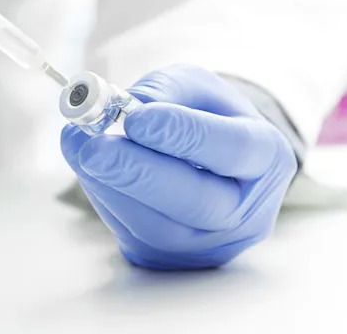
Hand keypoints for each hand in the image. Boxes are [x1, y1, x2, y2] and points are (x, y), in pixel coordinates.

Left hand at [61, 65, 297, 269]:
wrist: (209, 164)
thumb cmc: (205, 118)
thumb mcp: (196, 88)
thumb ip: (165, 91)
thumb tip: (121, 108)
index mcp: (266, 157)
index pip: (232, 149)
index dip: (183, 134)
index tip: (137, 118)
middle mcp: (246, 211)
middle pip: (197, 201)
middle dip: (138, 172)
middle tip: (94, 146)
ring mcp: (209, 244)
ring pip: (158, 226)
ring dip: (110, 185)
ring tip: (79, 146)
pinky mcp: (168, 258)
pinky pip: (132, 233)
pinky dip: (103, 197)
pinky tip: (87, 168)